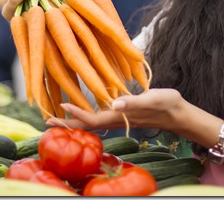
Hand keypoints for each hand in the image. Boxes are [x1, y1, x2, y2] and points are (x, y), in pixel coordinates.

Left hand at [45, 89, 187, 131]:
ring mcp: (118, 117)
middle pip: (86, 124)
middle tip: (46, 120)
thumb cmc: (166, 104)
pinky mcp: (121, 113)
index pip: (92, 118)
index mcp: (119, 115)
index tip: (61, 105)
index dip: (76, 114)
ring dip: (73, 119)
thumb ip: (133, 102)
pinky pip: (98, 116)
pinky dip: (85, 114)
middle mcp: (115, 118)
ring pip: (90, 121)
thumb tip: (114, 103)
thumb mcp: (152, 99)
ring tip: (57, 116)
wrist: (178, 113)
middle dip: (67, 123)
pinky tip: (81, 109)